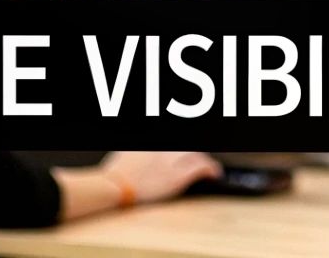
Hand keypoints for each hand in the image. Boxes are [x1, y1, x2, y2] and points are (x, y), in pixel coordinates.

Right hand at [99, 151, 222, 202]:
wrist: (113, 186)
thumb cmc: (114, 175)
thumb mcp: (125, 153)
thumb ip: (138, 151)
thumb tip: (141, 154)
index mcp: (152, 143)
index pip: (174, 144)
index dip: (181, 150)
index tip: (181, 154)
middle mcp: (164, 148)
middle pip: (186, 147)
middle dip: (192, 153)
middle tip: (195, 159)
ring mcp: (172, 160)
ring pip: (196, 154)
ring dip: (202, 160)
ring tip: (208, 166)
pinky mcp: (178, 176)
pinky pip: (201, 168)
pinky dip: (211, 169)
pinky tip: (214, 174)